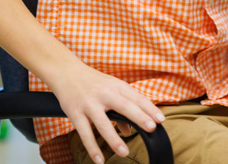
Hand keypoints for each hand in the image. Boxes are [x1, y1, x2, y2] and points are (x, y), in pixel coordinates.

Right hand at [46, 61, 164, 163]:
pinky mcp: (75, 113)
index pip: (137, 97)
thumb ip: (122, 107)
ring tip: (124, 152)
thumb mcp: (110, 89)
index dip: (150, 108)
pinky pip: (84, 133)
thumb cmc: (93, 82)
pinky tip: (99, 159)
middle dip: (139, 117)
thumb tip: (129, 129)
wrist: (66, 71)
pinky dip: (92, 147)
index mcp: (117, 86)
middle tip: (151, 128)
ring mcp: (89, 103)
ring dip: (114, 139)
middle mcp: (105, 94)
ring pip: (103, 123)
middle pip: (124, 105)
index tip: (161, 120)